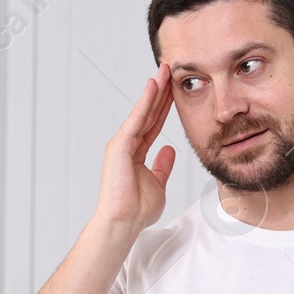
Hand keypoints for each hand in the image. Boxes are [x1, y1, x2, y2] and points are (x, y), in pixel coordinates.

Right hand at [93, 62, 176, 237]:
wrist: (123, 222)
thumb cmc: (137, 210)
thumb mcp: (158, 183)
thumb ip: (163, 166)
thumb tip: (169, 149)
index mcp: (136, 154)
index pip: (154, 125)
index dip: (164, 107)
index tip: (174, 90)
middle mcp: (127, 146)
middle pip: (148, 114)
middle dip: (160, 92)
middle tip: (170, 70)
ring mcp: (122, 144)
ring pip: (142, 112)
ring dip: (154, 90)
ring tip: (164, 70)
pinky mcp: (119, 146)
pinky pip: (136, 120)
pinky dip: (145, 102)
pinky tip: (154, 86)